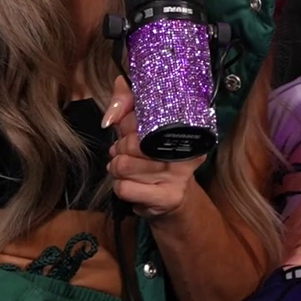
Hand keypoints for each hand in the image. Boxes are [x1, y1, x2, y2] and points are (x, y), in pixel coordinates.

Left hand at [104, 75, 203, 219]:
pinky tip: (132, 185)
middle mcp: (185, 150)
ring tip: (128, 168)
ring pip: (123, 166)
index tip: (129, 129)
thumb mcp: (142, 124)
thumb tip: (114, 101)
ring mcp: (178, 176)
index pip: (143, 115)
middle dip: (120, 148)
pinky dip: (120, 186)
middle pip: (131, 143)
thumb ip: (127, 102)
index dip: (127, 123)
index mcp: (184, 125)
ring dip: (117, 168)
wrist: (170, 197)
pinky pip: (124, 188)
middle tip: (127, 152)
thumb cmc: (153, 155)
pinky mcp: (166, 198)